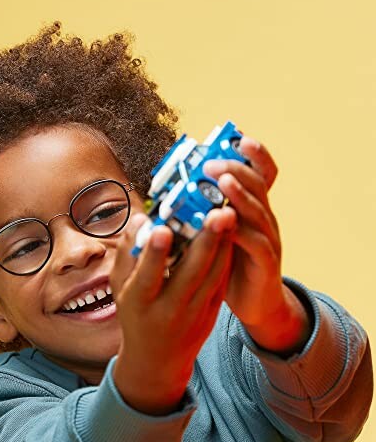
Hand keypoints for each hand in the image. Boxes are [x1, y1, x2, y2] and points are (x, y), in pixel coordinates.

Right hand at [110, 212, 232, 414]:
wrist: (157, 360)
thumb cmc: (135, 314)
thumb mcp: (120, 288)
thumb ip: (127, 254)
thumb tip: (141, 219)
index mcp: (139, 302)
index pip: (148, 276)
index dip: (155, 253)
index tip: (163, 228)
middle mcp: (168, 309)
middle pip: (191, 273)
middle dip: (205, 240)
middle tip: (218, 212)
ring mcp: (194, 313)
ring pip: (213, 275)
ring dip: (223, 244)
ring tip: (230, 215)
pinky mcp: (211, 314)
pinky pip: (221, 282)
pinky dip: (227, 258)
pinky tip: (231, 235)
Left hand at [203, 137, 310, 353]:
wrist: (255, 303)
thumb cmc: (231, 263)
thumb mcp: (219, 233)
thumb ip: (205, 214)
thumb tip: (173, 193)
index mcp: (252, 209)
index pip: (260, 175)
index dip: (254, 156)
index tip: (239, 138)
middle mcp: (264, 219)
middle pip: (257, 185)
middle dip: (236, 168)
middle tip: (212, 162)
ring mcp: (268, 239)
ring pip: (258, 211)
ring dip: (240, 194)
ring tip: (223, 180)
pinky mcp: (266, 262)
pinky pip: (256, 243)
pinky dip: (241, 231)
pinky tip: (225, 223)